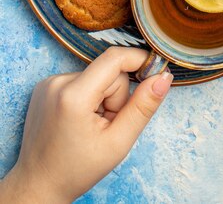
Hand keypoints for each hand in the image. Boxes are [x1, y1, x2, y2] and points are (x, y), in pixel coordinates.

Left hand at [0, 47, 172, 203]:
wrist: (38, 184)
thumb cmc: (76, 170)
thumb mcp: (118, 143)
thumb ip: (143, 107)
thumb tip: (164, 77)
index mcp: (74, 96)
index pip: (115, 58)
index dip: (139, 60)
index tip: (155, 71)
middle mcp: (57, 82)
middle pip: (108, 72)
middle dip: (116, 96)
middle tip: (106, 125)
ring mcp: (48, 83)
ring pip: (97, 76)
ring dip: (102, 98)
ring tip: (90, 126)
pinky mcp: (46, 86)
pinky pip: (82, 80)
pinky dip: (87, 97)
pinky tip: (78, 120)